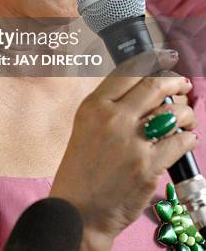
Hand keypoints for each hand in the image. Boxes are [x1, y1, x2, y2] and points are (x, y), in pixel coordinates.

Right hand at [49, 51, 197, 243]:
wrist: (79, 210)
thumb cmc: (80, 169)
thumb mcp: (85, 127)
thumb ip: (109, 107)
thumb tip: (142, 92)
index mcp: (94, 106)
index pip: (129, 72)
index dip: (153, 61)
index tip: (166, 58)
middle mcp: (113, 118)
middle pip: (154, 86)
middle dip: (174, 81)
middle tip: (182, 83)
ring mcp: (132, 142)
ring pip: (172, 113)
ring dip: (185, 111)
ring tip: (186, 115)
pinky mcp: (148, 166)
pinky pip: (179, 142)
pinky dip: (188, 138)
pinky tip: (187, 138)